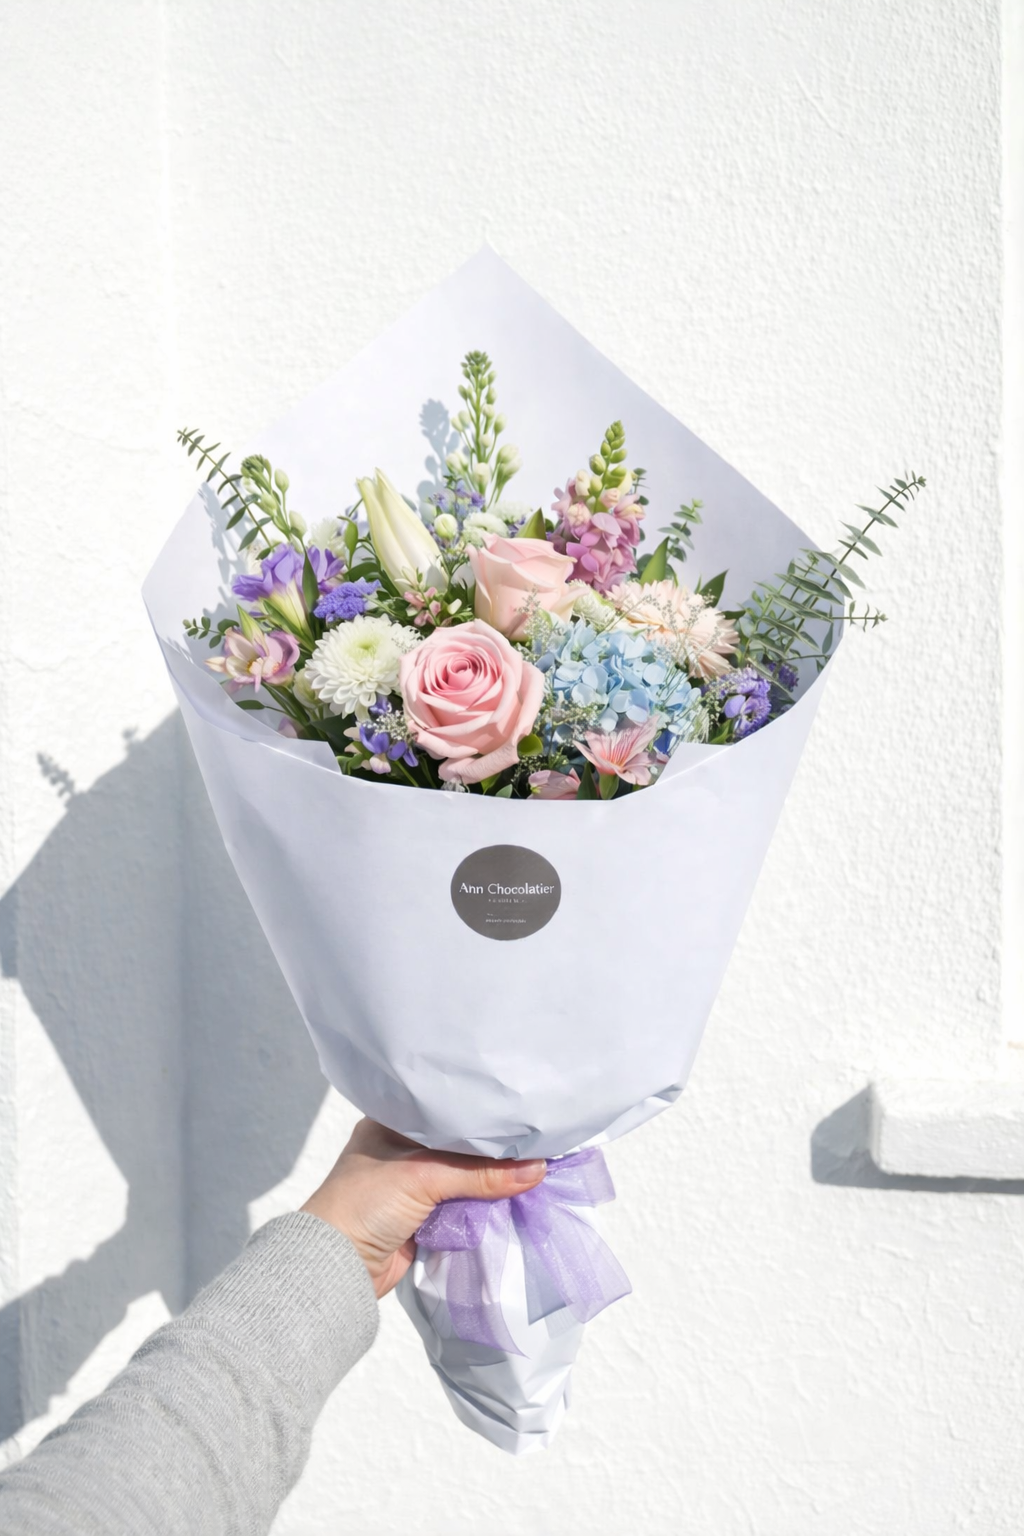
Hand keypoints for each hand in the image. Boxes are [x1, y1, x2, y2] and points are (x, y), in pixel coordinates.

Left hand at [301, 1118, 545, 1297]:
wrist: (335, 1269)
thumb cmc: (365, 1205)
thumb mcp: (423, 1177)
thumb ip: (480, 1173)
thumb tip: (538, 1168)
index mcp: (390, 1124)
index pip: (444, 1110)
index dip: (478, 1111)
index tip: (517, 1109)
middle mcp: (400, 1150)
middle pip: (457, 1145)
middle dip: (490, 1148)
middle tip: (533, 1137)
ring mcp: (410, 1186)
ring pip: (461, 1176)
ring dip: (489, 1179)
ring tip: (533, 1163)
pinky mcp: (420, 1217)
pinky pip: (459, 1204)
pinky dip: (481, 1203)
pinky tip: (511, 1194)